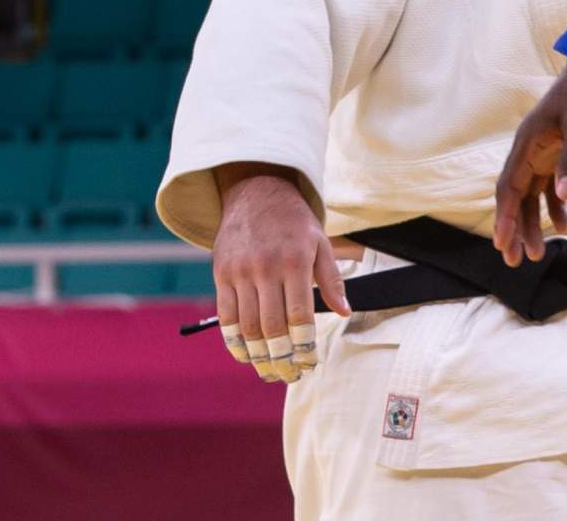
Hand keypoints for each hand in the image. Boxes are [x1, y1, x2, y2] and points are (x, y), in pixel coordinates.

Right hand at [212, 168, 347, 383]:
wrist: (256, 191)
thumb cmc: (294, 221)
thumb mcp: (321, 243)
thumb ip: (331, 280)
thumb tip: (345, 312)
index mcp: (295, 262)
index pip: (299, 316)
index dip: (304, 345)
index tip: (309, 362)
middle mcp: (266, 268)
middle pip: (271, 327)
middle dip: (281, 357)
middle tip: (289, 375)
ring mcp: (240, 272)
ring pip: (247, 326)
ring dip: (258, 355)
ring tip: (269, 371)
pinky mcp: (221, 274)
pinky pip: (225, 315)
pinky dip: (234, 340)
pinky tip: (245, 355)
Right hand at [493, 61, 566, 266]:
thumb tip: (565, 197)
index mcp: (528, 142)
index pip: (508, 186)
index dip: (503, 217)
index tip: (502, 245)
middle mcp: (531, 149)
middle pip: (515, 196)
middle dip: (513, 228)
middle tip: (514, 261)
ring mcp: (546, 151)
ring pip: (531, 194)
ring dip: (532, 223)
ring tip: (538, 253)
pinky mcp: (562, 151)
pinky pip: (550, 185)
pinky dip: (555, 206)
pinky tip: (564, 224)